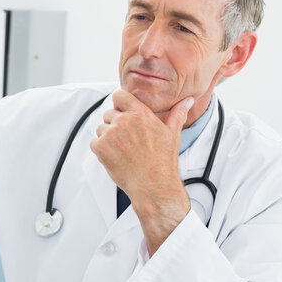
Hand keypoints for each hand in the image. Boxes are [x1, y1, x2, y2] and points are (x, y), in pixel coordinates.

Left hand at [89, 89, 193, 254]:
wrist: (153, 185)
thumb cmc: (163, 161)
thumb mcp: (172, 134)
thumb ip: (177, 114)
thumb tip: (188, 101)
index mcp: (139, 113)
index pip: (118, 95)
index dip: (120, 104)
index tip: (124, 114)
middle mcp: (123, 120)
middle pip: (108, 113)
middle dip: (114, 124)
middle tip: (127, 140)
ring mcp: (110, 133)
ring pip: (101, 128)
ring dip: (107, 138)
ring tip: (123, 150)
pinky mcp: (100, 147)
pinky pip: (94, 142)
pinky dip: (101, 150)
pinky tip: (115, 157)